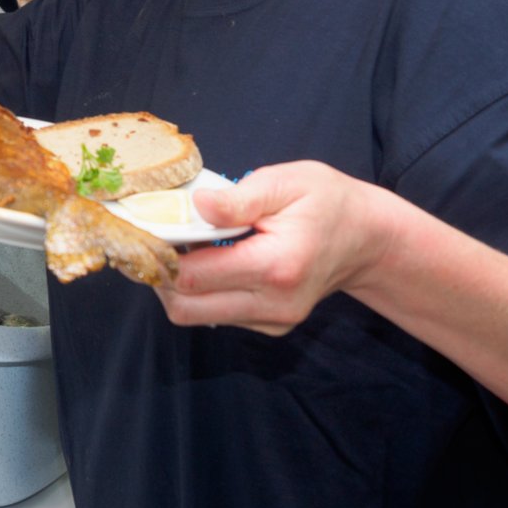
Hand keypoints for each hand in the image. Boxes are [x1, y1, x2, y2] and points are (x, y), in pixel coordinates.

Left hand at [157, 161, 396, 335]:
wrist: (367, 239)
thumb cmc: (327, 202)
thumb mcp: (287, 182)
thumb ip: (240, 198)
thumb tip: (196, 205)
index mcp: (276, 265)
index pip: (194, 276)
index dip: (157, 256)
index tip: (140, 231)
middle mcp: (274, 303)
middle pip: (185, 307)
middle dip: (158, 276)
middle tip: (153, 241)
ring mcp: (273, 320)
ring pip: (196, 315)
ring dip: (177, 285)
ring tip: (183, 246)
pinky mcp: (271, 325)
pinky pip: (216, 315)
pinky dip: (201, 292)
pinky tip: (209, 261)